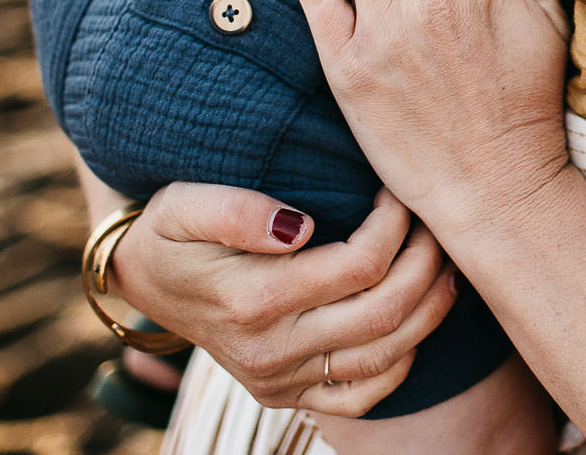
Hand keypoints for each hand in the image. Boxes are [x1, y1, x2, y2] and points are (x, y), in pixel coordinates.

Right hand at [105, 181, 455, 415]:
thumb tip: (299, 226)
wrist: (144, 279)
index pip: (358, 265)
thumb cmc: (171, 230)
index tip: (395, 189)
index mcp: (250, 301)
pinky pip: (362, 396)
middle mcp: (270, 351)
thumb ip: (236, 210)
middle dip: (425, 260)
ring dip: (430, 307)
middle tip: (431, 221)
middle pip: (384, 313)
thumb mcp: (184, 204)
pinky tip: (413, 318)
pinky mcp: (288, 395)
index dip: (394, 223)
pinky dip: (401, 361)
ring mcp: (281, 380)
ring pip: (387, 357)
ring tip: (441, 261)